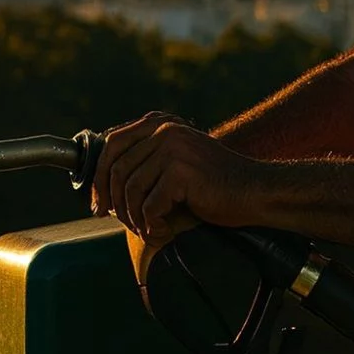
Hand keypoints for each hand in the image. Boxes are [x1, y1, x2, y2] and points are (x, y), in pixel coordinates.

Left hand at [92, 111, 263, 239]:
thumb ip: (146, 160)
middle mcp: (164, 129)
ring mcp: (173, 148)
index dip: (98, 176)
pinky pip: (149, 206)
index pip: (112, 144)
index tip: (98, 203)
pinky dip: (152, 225)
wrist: (254, 191)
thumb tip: (102, 185)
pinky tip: (163, 231)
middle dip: (112, 201)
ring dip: (134, 218)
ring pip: (130, 190)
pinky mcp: (181, 172)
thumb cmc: (213, 184)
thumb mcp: (176, 161)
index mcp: (160, 122)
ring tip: (148, 229)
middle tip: (118, 222)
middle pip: (116, 168)